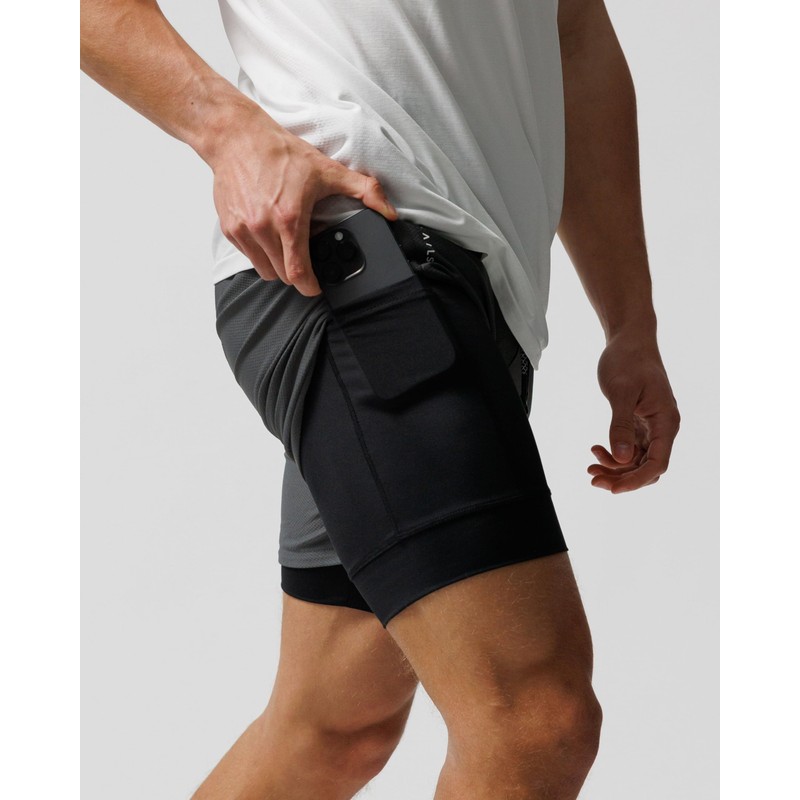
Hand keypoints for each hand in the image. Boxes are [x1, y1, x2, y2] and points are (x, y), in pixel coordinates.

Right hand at [209, 108, 397, 295]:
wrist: (237, 137)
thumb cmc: (279, 152)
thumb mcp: (327, 170)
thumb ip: (364, 190)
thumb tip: (388, 210)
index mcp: (290, 219)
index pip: (298, 273)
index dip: (310, 286)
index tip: (316, 286)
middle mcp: (264, 228)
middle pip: (283, 276)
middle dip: (298, 272)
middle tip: (306, 256)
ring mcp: (244, 230)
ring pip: (265, 270)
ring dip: (278, 265)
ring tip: (287, 244)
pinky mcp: (230, 229)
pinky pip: (249, 257)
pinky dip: (261, 253)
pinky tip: (269, 233)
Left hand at [588, 333, 680, 492]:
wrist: (629, 340)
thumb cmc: (628, 360)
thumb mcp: (621, 392)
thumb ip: (621, 426)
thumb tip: (622, 459)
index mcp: (666, 422)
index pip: (657, 464)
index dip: (635, 481)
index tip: (612, 489)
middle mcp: (663, 428)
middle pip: (646, 467)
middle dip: (621, 478)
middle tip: (593, 478)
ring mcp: (651, 427)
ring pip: (636, 461)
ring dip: (615, 468)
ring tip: (590, 467)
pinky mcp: (639, 424)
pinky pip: (630, 449)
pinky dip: (614, 454)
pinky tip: (596, 449)